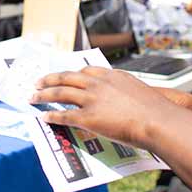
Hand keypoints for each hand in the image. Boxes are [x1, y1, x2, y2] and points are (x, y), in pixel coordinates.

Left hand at [30, 66, 191, 149]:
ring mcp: (92, 99)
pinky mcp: (88, 117)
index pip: (86, 71)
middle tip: (38, 81)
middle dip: (50, 79)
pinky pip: (64, 115)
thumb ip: (129, 94)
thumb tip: (128, 102)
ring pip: (61, 93)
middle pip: (67, 77)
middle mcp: (99, 84)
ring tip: (33, 96)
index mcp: (112, 75)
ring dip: (44, 94)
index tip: (65, 75)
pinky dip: (51, 115)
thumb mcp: (142, 93)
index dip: (72, 73)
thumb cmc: (157, 111)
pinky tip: (44, 117)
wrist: (158, 120)